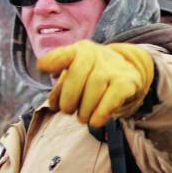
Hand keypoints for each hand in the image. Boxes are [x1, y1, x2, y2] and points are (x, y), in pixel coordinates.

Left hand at [37, 41, 154, 126]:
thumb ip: (60, 88)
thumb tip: (54, 104)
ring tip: (83, 117)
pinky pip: (112, 98)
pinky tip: (95, 121)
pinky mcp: (128, 81)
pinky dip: (101, 113)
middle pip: (76, 75)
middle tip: (68, 111)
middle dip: (68, 98)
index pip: (64, 54)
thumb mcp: (75, 76)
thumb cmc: (93, 77)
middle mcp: (97, 54)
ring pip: (94, 88)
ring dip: (84, 110)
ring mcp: (114, 67)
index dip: (53, 61)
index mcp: (80, 51)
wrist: (128, 74)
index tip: (43, 69)